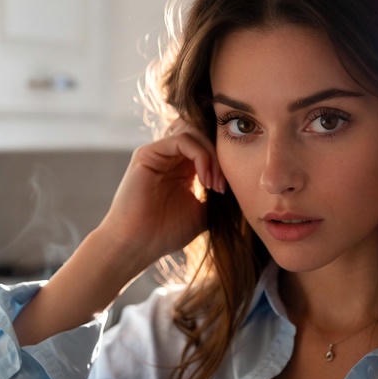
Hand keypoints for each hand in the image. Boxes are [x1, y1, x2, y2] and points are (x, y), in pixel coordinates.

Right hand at [96, 121, 223, 272]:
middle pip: (203, 135)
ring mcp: (158, 153)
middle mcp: (169, 157)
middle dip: (220, 157)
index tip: (228, 190)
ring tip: (214, 183)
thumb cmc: (165, 233)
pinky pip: (182, 139)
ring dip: (211, 156)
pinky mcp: (147, 153)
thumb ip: (216, 195)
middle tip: (223, 186)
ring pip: (194, 133)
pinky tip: (204, 178)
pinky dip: (200, 155)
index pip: (208, 147)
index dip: (223, 162)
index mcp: (182, 169)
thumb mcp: (202, 213)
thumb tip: (240, 183)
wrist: (137, 245)